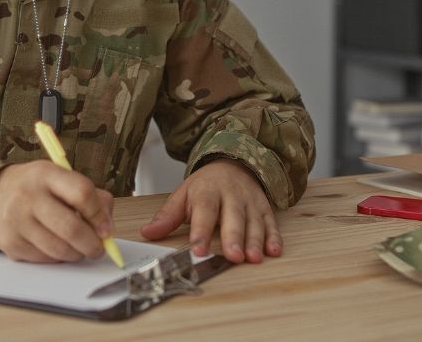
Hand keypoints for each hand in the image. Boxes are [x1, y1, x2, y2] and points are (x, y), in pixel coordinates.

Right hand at [0, 161, 114, 262]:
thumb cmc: (38, 188)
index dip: (99, 215)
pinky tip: (55, 247)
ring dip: (76, 254)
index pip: (82, 193)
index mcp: (47, 174)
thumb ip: (91, 197)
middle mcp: (28, 195)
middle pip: (72, 228)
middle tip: (97, 249)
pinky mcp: (9, 243)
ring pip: (59, 250)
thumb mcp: (61, 179)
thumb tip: (107, 228)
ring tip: (77, 248)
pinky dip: (56, 258)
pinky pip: (44, 259)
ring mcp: (16, 220)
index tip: (106, 230)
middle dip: (92, 245)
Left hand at [140, 159, 280, 263]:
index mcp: (207, 192)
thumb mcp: (183, 195)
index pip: (204, 213)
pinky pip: (270, 223)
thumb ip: (167, 217)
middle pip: (232, 218)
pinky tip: (274, 251)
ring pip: (253, 223)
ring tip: (253, 258)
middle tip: (233, 257)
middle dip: (233, 238)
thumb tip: (147, 233)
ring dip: (255, 241)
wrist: (233, 163)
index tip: (198, 250)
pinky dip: (274, 237)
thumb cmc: (205, 186)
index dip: (201, 232)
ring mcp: (249, 202)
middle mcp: (231, 196)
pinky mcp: (264, 208)